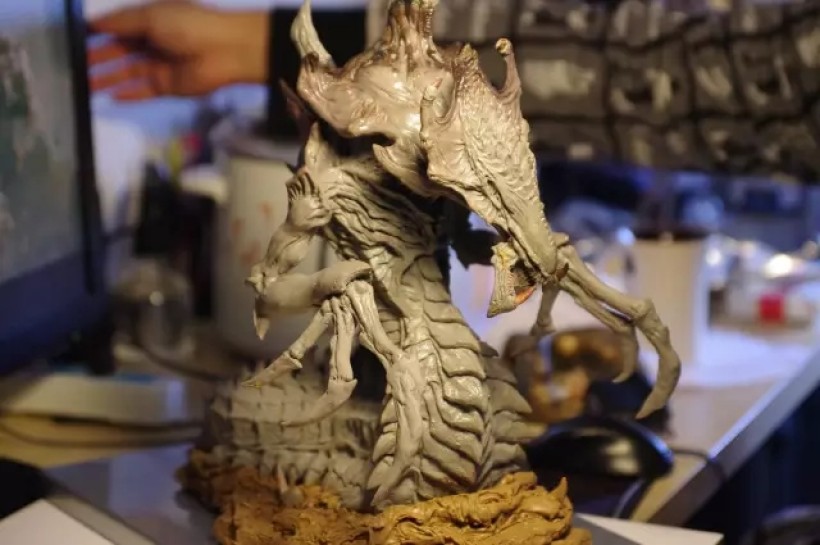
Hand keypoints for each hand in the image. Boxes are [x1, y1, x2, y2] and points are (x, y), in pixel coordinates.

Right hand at [88, 1, 267, 99]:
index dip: (98, 32)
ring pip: (128, 73)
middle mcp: (153, 43)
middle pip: (120, 51)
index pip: (119, 27)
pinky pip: (144, 91)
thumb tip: (94, 23)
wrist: (225, 51)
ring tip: (86, 84)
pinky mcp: (168, 87)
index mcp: (150, 20)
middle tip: (75, 64)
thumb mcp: (151, 16)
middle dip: (99, 57)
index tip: (75, 38)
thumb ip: (122, 22)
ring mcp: (160, 66)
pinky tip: (111, 97)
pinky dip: (129, 95)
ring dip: (108, 77)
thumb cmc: (187, 25)